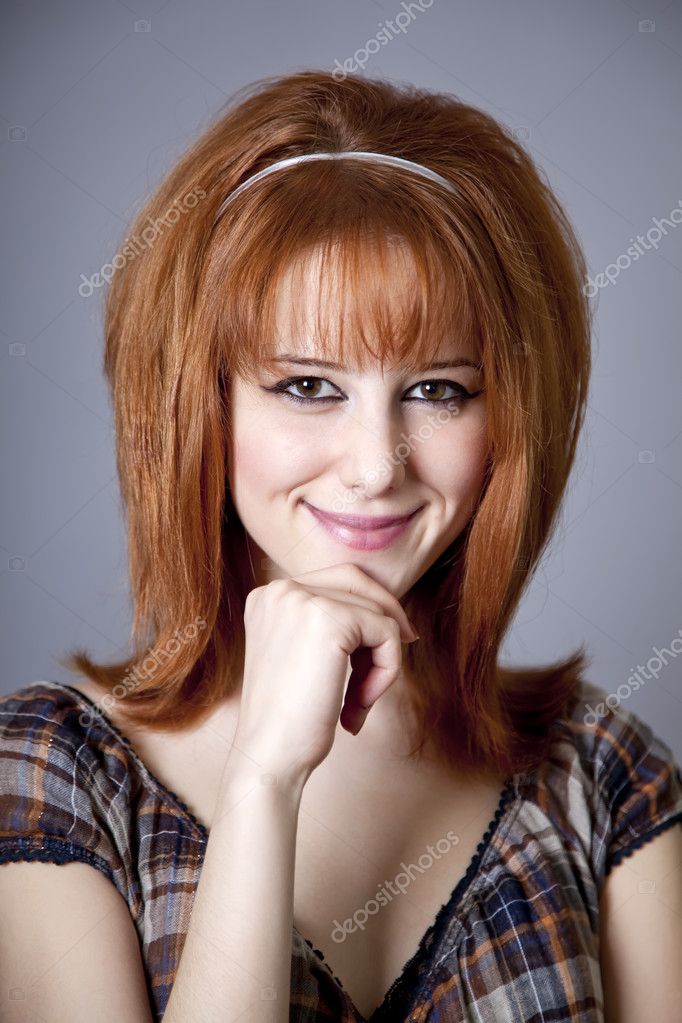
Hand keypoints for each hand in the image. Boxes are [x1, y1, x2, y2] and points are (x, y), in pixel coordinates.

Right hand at [233, 563, 418, 783]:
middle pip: (358, 582)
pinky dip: (386, 671)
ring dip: (381, 659)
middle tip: (402, 651)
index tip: (381, 647)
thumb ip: (328, 625)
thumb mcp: (302, 655)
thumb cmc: (289, 718)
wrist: (269, 756)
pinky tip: (358, 705)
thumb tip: (388, 611)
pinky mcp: (330, 621)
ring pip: (376, 611)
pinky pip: (387, 633)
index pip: (336, 580)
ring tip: (360, 702)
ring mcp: (302, 600)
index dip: (367, 610)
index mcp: (268, 595)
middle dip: (384, 618)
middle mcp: (280, 589)